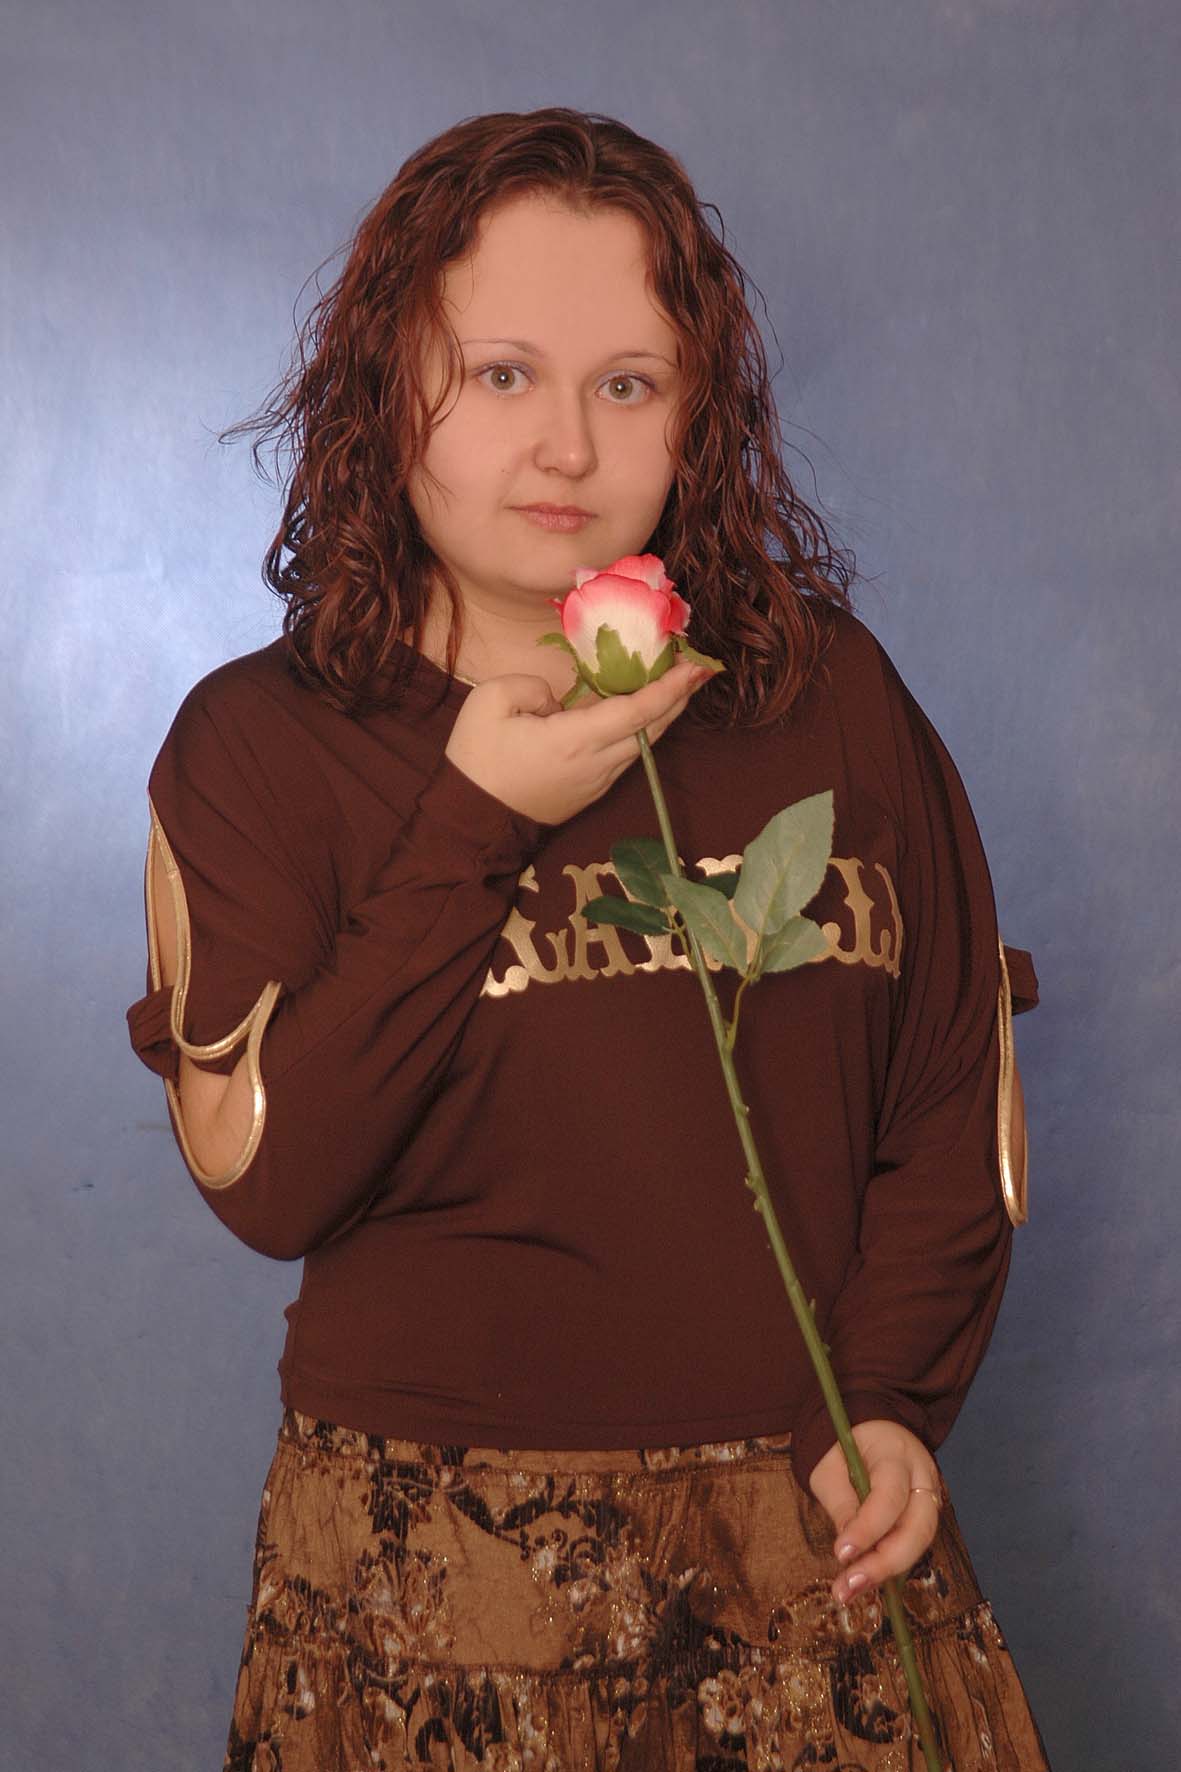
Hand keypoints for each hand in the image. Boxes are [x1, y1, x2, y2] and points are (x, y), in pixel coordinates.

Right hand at [445, 657, 713, 825]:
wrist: (472, 821)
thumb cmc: (476, 759)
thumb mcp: (489, 702)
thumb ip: (531, 685)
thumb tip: (559, 698)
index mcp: (575, 740)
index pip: (637, 712)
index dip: (670, 688)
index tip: (695, 666)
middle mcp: (597, 763)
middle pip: (653, 729)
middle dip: (680, 697)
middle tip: (700, 667)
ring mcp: (598, 781)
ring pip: (643, 744)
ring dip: (664, 715)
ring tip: (677, 684)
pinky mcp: (592, 790)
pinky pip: (627, 756)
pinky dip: (643, 731)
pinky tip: (643, 712)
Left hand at [807, 1419, 943, 1605]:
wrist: (868, 1429)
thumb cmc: (844, 1446)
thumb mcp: (830, 1466)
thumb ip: (841, 1503)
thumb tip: (848, 1552)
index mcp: (896, 1453)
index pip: (889, 1495)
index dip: (867, 1528)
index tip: (841, 1553)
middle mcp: (923, 1476)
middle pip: (917, 1527)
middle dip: (884, 1563)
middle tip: (850, 1585)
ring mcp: (930, 1495)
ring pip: (920, 1542)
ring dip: (886, 1571)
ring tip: (850, 1590)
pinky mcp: (925, 1513)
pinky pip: (912, 1543)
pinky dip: (889, 1564)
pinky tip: (863, 1579)